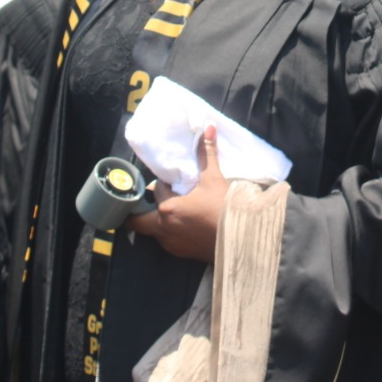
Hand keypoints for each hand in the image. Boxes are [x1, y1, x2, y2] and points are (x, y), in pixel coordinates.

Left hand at [126, 126, 225, 262]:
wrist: (242, 239)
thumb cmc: (224, 208)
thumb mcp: (213, 179)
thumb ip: (206, 154)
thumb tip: (207, 127)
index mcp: (167, 209)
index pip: (158, 190)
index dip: (164, 183)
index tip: (173, 180)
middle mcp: (164, 229)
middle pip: (139, 222)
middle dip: (142, 211)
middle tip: (152, 201)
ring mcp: (172, 245)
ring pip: (155, 231)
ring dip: (160, 221)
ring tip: (176, 210)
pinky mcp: (182, 254)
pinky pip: (169, 242)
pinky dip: (172, 232)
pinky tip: (187, 225)